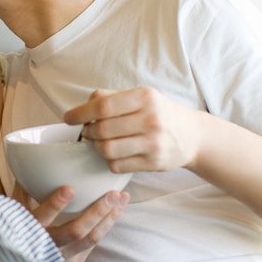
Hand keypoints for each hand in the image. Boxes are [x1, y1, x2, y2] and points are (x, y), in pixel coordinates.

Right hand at [21, 183, 128, 261]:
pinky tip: (117, 209)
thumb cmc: (19, 228)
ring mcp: (62, 259)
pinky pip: (94, 242)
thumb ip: (24, 187)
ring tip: (121, 197)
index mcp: (29, 231)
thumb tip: (30, 158)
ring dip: (109, 217)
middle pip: (75, 232)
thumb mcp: (16, 209)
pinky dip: (107, 224)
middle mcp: (46, 248)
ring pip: (91, 239)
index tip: (69, 189)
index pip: (41, 218)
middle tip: (112, 194)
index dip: (54, 205)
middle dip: (96, 212)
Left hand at [64, 87, 200, 172]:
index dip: (81, 113)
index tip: (68, 118)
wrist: (193, 136)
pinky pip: (117, 166)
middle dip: (89, 132)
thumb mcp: (142, 96)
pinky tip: (116, 154)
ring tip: (101, 142)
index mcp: (145, 97)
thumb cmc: (160, 113)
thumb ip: (111, 97)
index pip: (103, 105)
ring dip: (98, 147)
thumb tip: (84, 106)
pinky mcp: (153, 163)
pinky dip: (110, 161)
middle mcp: (150, 119)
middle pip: (102, 129)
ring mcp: (153, 143)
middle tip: (88, 132)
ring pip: (107, 149)